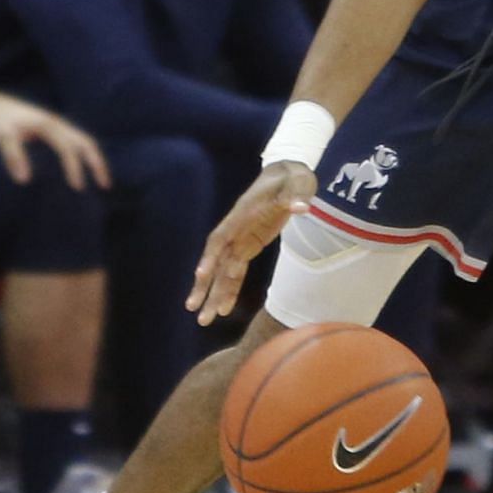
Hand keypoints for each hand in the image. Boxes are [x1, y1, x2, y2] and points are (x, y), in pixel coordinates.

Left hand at [0, 90, 110, 190]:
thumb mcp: (0, 137)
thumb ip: (13, 156)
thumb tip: (24, 181)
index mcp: (48, 124)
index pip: (68, 148)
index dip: (75, 168)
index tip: (78, 188)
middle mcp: (58, 123)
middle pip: (86, 142)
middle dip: (97, 163)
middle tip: (105, 186)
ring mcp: (58, 125)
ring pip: (85, 141)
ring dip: (95, 159)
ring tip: (102, 180)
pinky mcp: (55, 129)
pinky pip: (77, 141)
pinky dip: (86, 155)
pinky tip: (85, 169)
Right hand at [189, 162, 317, 324]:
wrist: (288, 172)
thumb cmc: (292, 177)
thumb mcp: (298, 183)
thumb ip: (297, 196)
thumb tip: (301, 207)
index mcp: (243, 213)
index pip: (222, 236)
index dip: (211, 255)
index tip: (201, 273)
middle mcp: (236, 228)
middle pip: (215, 259)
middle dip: (204, 283)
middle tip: (191, 307)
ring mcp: (241, 238)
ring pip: (222, 269)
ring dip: (213, 293)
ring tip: (203, 319)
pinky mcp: (249, 245)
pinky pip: (235, 270)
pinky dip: (230, 288)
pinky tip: (223, 308)